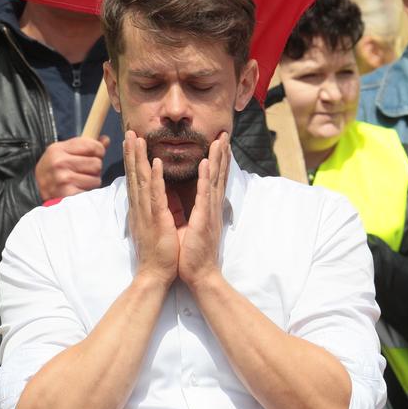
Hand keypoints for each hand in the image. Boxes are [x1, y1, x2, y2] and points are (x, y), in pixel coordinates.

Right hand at [35, 135, 109, 200]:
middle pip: (97, 163)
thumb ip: (86, 145)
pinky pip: (91, 192)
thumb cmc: (53, 170)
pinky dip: (87, 192)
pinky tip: (77, 190)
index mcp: (58, 149)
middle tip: (84, 172)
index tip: (95, 155)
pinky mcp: (67, 194)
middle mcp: (59, 162)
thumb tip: (106, 140)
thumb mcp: (63, 152)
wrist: (34, 191)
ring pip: (96, 179)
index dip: (99, 151)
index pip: (93, 146)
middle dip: (94, 169)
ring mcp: (63, 179)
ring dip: (92, 182)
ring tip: (80, 182)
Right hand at [125, 131, 178, 287]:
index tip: (131, 142)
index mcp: (141, 208)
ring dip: (138, 158)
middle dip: (131, 152)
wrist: (156, 275)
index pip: (135, 179)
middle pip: (133, 174)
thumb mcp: (155, 225)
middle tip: (128, 131)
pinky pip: (155, 195)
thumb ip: (153, 210)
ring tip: (136, 138)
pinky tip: (154, 162)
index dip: (132, 159)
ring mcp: (147, 212)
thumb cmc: (158, 253)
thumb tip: (152, 198)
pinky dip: (154, 178)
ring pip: (140, 180)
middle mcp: (140, 207)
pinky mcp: (157, 219)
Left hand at [177, 132, 228, 289]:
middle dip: (221, 153)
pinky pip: (204, 195)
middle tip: (225, 133)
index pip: (213, 179)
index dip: (217, 160)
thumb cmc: (192, 252)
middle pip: (218, 175)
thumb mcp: (190, 225)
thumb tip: (182, 196)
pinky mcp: (203, 220)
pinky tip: (206, 164)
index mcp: (207, 207)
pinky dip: (205, 179)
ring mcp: (208, 212)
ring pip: (213, 180)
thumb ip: (190, 209)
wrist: (199, 275)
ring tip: (220, 141)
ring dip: (217, 159)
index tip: (218, 143)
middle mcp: (211, 207)